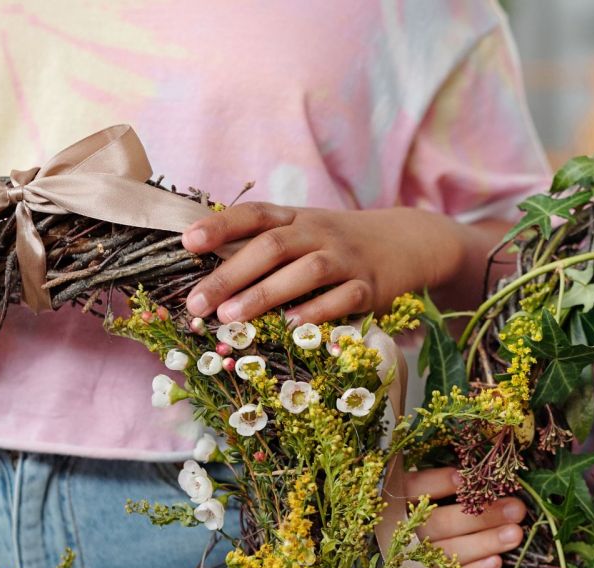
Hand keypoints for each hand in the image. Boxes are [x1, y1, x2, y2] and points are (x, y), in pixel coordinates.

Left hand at [181, 202, 498, 325]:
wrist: (406, 242)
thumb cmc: (339, 244)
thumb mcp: (305, 232)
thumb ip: (263, 245)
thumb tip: (206, 268)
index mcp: (296, 219)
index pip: (254, 215)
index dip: (220, 225)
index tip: (187, 242)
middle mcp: (319, 233)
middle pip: (272, 247)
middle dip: (230, 274)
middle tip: (197, 302)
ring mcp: (346, 259)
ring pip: (305, 271)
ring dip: (265, 293)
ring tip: (230, 316)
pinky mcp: (370, 287)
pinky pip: (342, 298)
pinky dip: (316, 311)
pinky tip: (289, 326)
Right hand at [405, 466, 526, 567]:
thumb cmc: (422, 518)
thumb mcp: (423, 496)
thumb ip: (442, 487)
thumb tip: (480, 477)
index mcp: (394, 504)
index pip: (413, 489)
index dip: (437, 483)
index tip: (465, 479)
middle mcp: (398, 533)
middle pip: (438, 523)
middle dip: (479, 516)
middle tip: (516, 509)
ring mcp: (408, 563)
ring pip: (444, 553)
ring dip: (483, 543)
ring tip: (515, 534)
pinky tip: (496, 562)